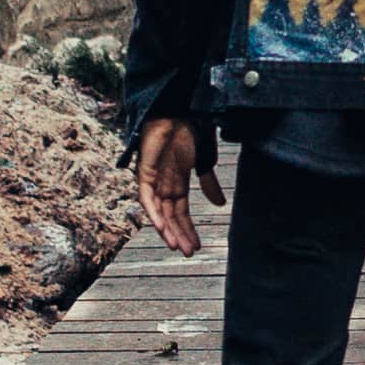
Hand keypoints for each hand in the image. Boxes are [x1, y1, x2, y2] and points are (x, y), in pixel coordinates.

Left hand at [134, 117, 205, 256]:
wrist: (184, 111)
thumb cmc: (192, 132)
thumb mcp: (205, 163)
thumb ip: (209, 184)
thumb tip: (220, 205)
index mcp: (177, 182)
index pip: (181, 212)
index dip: (188, 229)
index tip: (197, 246)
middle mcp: (163, 184)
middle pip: (170, 216)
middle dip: (180, 234)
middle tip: (189, 252)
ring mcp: (153, 178)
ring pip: (158, 212)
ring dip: (168, 230)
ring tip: (178, 247)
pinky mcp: (144, 171)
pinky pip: (146, 198)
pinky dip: (153, 214)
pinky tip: (162, 229)